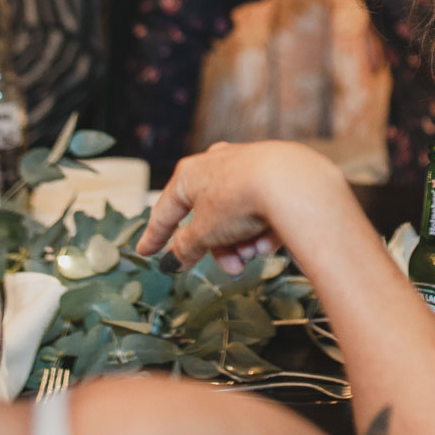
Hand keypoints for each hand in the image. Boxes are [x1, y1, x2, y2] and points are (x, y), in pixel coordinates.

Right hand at [138, 141, 346, 274]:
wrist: (290, 182)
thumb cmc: (237, 200)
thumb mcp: (204, 232)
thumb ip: (186, 248)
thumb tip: (173, 260)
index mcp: (189, 174)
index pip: (165, 211)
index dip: (155, 235)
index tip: (145, 252)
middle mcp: (215, 166)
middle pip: (207, 219)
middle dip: (219, 249)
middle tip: (232, 269)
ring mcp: (245, 168)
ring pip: (235, 217)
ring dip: (242, 242)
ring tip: (253, 254)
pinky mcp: (273, 175)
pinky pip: (259, 209)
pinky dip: (261, 229)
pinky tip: (270, 242)